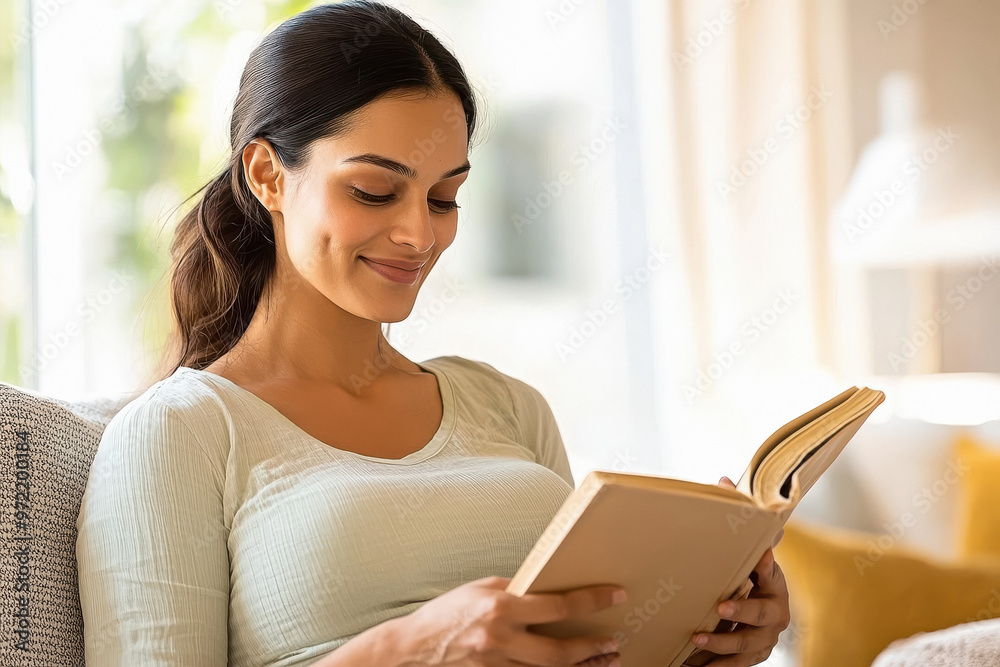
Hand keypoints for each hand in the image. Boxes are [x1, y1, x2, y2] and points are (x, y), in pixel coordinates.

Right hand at [389, 575, 627, 666]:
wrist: (413, 649)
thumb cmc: (447, 614)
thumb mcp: (481, 589)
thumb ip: (516, 591)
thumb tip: (547, 588)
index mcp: (500, 607)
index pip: (558, 604)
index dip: (592, 600)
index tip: (615, 595)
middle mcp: (501, 639)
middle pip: (560, 651)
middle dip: (593, 648)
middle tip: (614, 642)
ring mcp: (498, 665)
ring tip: (607, 661)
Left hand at [687, 477, 790, 665]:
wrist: (756, 619)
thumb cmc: (747, 578)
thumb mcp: (745, 556)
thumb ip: (736, 522)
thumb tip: (722, 479)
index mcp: (774, 584)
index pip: (773, 573)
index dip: (768, 565)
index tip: (759, 557)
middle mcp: (775, 613)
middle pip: (761, 614)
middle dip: (742, 612)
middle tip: (721, 608)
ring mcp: (765, 639)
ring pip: (746, 645)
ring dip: (722, 644)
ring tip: (697, 639)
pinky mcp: (753, 657)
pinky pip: (737, 666)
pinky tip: (695, 665)